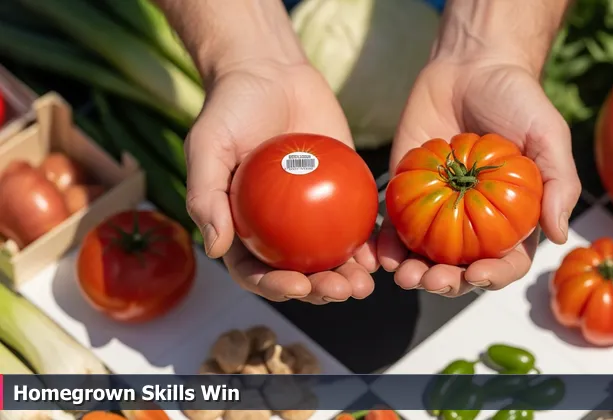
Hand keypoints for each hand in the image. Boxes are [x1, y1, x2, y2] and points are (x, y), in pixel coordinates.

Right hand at [185, 62, 377, 303]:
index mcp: (241, 227)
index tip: (298, 287)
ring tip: (364, 285)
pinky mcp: (340, 194)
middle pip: (298, 273)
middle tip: (341, 291)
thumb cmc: (231, 108)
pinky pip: (355, 224)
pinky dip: (366, 243)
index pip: (256, 270)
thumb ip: (206, 195)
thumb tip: (214, 248)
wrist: (270, 72)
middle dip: (320, 291)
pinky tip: (378, 253)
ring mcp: (311, 215)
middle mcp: (276, 229)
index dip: (275, 287)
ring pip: (330, 258)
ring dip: (347, 278)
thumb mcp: (207, 146)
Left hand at [378, 58, 581, 296]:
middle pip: (461, 269)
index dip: (494, 277)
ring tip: (403, 275)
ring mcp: (439, 211)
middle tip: (431, 279)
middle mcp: (475, 222)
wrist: (471, 66)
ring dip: (414, 273)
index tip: (477, 274)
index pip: (507, 262)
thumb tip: (558, 235)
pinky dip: (386, 246)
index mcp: (512, 218)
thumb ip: (560, 182)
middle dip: (446, 283)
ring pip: (425, 256)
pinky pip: (395, 227)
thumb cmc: (517, 100)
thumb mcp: (549, 134)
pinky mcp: (407, 193)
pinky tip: (380, 254)